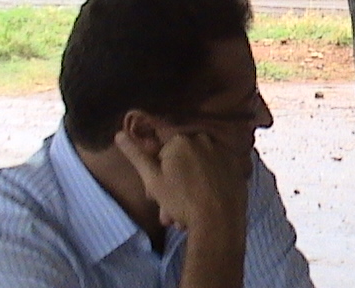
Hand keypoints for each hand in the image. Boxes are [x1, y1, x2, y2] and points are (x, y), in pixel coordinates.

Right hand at [115, 130, 247, 232]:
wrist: (218, 220)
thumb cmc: (181, 200)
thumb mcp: (152, 179)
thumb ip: (136, 155)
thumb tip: (118, 134)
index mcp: (180, 139)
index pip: (161, 151)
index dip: (156, 170)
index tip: (156, 191)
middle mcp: (203, 139)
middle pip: (180, 160)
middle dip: (172, 183)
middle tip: (168, 207)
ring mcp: (222, 151)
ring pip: (197, 168)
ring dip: (188, 187)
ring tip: (184, 214)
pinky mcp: (236, 165)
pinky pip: (215, 172)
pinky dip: (208, 185)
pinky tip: (203, 204)